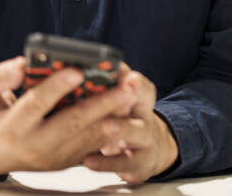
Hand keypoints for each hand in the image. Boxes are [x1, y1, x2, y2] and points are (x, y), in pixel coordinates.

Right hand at [0, 56, 135, 176]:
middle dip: (100, 104)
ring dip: (112, 116)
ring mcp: (52, 157)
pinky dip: (110, 128)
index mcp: (10, 126)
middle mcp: (33, 145)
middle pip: (71, 123)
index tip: (76, 70)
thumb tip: (21, 65)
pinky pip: (91, 145)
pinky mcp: (65, 162)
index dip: (56, 87)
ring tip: (131, 95)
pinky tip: (125, 111)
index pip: (36, 104)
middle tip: (125, 87)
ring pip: (87, 136)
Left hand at [83, 64, 178, 183]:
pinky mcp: (139, 163)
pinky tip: (90, 160)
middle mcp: (145, 117)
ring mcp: (145, 141)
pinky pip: (125, 163)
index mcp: (140, 99)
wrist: (149, 152)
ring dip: (122, 128)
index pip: (141, 83)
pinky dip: (107, 162)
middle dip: (131, 95)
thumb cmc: (126, 121)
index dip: (134, 79)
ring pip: (137, 133)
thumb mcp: (123, 103)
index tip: (126, 74)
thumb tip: (82, 67)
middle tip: (123, 87)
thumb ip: (108, 87)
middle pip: (143, 104)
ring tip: (106, 124)